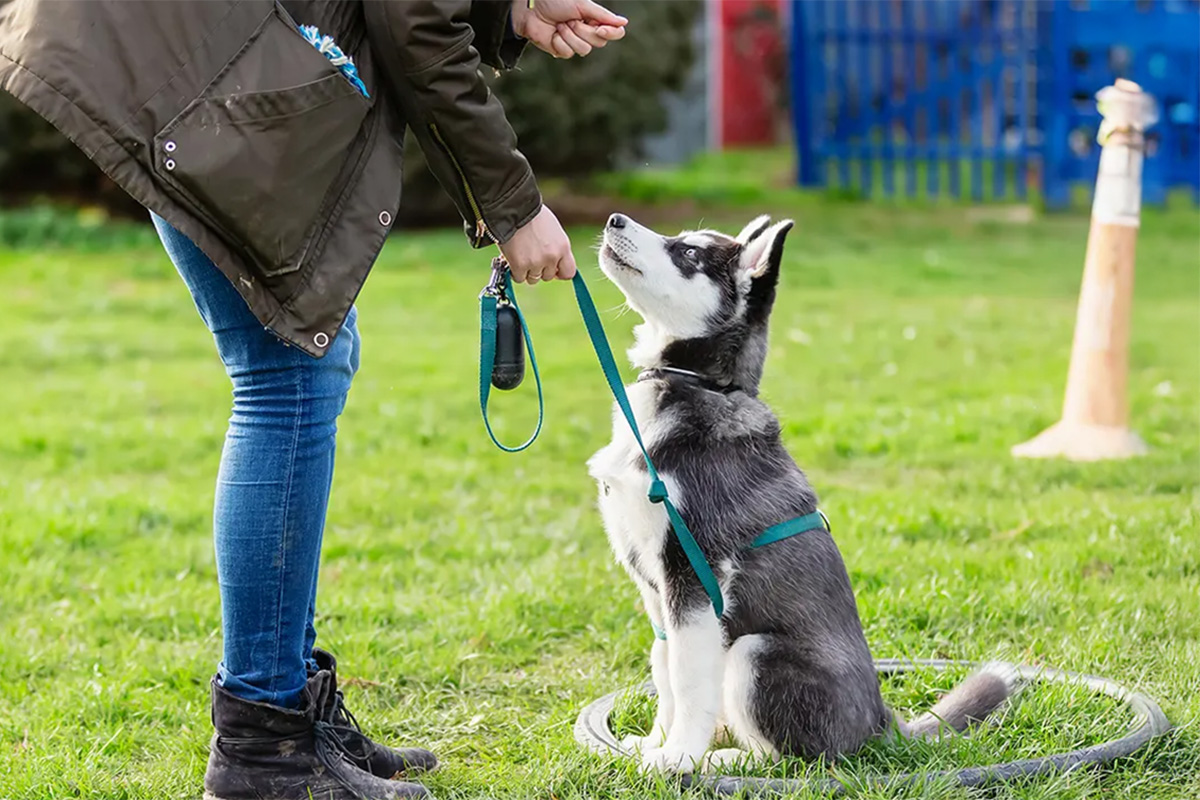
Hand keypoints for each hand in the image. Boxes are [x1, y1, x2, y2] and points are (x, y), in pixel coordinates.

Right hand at [498, 205, 576, 284]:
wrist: (514, 209)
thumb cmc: (532, 216)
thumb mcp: (554, 231)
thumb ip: (557, 248)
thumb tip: (555, 265)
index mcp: (563, 247)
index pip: (569, 272)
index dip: (560, 273)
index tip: (553, 269)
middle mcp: (552, 257)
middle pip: (548, 277)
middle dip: (540, 269)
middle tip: (531, 256)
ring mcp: (536, 263)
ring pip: (533, 279)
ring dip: (527, 271)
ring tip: (521, 254)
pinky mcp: (519, 266)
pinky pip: (518, 278)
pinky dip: (514, 271)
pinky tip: (513, 258)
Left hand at [512, 0, 627, 58]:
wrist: (531, 8)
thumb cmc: (555, 1)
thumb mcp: (582, 5)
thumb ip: (603, 16)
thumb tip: (624, 23)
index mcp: (595, 19)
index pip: (615, 33)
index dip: (611, 33)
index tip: (600, 29)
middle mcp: (587, 31)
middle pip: (599, 42)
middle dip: (583, 31)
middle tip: (571, 19)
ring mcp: (575, 42)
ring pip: (584, 50)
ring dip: (570, 36)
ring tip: (560, 25)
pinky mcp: (562, 50)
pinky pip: (568, 53)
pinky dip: (559, 42)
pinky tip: (553, 33)